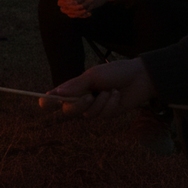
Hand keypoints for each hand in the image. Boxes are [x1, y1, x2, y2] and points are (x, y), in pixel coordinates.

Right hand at [38, 58, 155, 118]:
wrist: (140, 77)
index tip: (47, 102)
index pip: (54, 98)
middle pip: (68, 110)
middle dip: (79, 105)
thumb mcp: (93, 76)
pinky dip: (111, 104)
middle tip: (89, 96)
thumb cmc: (115, 72)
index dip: (47, 102)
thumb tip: (56, 93)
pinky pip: (103, 115)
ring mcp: (94, 107)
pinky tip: (117, 95)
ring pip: (88, 114)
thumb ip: (76, 85)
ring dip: (101, 102)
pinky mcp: (108, 113)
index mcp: (74, 87)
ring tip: (110, 90)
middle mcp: (81, 98)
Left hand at [55, 0, 114, 18]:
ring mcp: (90, 2)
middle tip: (60, 4)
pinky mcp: (92, 7)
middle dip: (66, 4)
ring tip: (63, 10)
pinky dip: (77, 14)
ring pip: (79, 8)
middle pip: (75, 1)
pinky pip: (84, 12)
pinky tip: (70, 14)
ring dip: (70, 10)